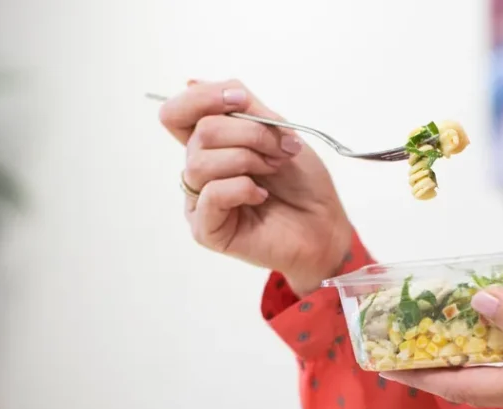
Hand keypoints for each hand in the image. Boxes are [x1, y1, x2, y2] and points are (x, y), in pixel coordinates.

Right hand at [159, 79, 352, 295]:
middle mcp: (200, 172)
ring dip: (247, 159)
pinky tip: (261, 196)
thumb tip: (195, 83)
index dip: (202, 98)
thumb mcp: (279, 131)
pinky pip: (210, 195)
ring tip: (273, 170)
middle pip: (199, 132)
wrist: (324, 226)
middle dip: (249, 133)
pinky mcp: (207, 230)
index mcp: (212, 146)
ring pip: (200, 162)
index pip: (178, 113)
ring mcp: (200, 202)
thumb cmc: (303, 184)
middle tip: (279, 150)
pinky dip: (242, 188)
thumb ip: (244, 107)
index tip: (242, 100)